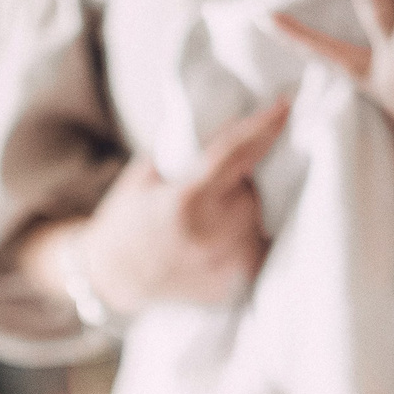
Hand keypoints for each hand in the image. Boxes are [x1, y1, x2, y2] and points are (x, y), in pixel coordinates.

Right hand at [32, 100, 290, 316]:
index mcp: (184, 199)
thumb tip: (237, 125)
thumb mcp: (146, 173)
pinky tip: (214, 245)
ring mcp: (219, 265)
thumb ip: (189, 152)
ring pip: (256, 224)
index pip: (236, 152)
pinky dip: (241, 243)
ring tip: (208, 224)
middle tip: (210, 194)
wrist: (108, 276)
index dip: (263, 126)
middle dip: (238, 187)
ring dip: (240, 216)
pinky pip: (253, 253)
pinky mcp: (228, 287)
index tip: (285, 106)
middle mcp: (207, 233)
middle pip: (251, 194)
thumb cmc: (126, 219)